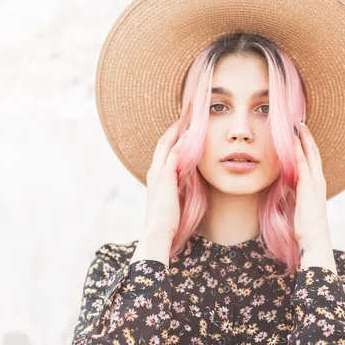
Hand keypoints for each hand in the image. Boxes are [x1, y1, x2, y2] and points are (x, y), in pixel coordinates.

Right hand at [142, 119, 188, 241]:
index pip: (163, 150)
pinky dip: (181, 143)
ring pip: (167, 144)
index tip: (183, 125)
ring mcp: (158, 173)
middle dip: (174, 127)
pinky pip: (174, 155)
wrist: (158, 232)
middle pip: (163, 142)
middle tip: (186, 113)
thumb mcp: (174, 199)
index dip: (172, 136)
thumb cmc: (167, 221)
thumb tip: (188, 180)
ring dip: (178, 129)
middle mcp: (154, 171)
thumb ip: (179, 187)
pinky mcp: (165, 178)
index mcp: (155, 176)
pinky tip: (190, 133)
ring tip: (189, 116)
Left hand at [293, 121, 334, 268]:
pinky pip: (303, 165)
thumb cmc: (306, 227)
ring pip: (310, 155)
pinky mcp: (309, 188)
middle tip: (301, 122)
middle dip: (307, 137)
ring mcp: (316, 184)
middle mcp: (319, 181)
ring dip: (304, 139)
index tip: (301, 134)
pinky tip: (294, 142)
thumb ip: (295, 194)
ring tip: (298, 125)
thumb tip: (287, 186)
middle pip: (314, 153)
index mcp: (316, 186)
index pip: (311, 161)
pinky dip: (299, 152)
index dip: (306, 146)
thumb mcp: (299, 206)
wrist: (314, 239)